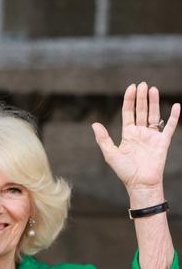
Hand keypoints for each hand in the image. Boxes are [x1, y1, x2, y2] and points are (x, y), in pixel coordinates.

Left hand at [92, 82, 179, 199]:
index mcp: (128, 134)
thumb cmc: (125, 171)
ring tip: (153, 89)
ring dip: (154, 102)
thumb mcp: (111, 154)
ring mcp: (152, 136)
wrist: (140, 184)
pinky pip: (169, 127)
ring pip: (153, 115)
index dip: (129, 100)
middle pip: (141, 111)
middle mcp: (140, 133)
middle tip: (143, 84)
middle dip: (141, 98)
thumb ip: (104, 139)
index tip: (131, 88)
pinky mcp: (163, 142)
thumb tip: (95, 124)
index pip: (128, 113)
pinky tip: (176, 106)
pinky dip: (173, 117)